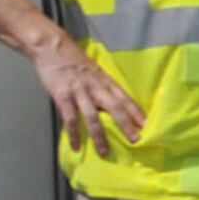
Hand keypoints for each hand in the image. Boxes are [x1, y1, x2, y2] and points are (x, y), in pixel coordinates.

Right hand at [27, 36, 141, 157]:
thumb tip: (112, 103)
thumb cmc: (74, 60)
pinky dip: (74, 134)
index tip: (146, 124)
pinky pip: (70, 119)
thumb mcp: (94, 71)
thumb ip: (103, 86)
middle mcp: (95, 87)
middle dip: (126, 124)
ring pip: (93, 117)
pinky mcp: (62, 96)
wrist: (52, 48)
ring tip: (105, 151)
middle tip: (135, 140)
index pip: (124, 97)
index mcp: (105, 80)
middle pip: (114, 108)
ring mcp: (79, 92)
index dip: (135, 111)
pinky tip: (76, 146)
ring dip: (99, 136)